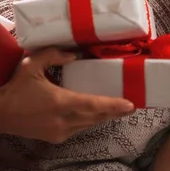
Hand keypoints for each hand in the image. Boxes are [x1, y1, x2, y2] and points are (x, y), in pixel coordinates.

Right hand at [0, 48, 134, 143]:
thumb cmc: (16, 88)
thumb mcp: (33, 64)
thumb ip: (54, 55)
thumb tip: (75, 55)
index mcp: (60, 102)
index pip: (93, 105)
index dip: (113, 105)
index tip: (130, 105)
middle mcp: (62, 120)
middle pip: (95, 117)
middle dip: (114, 112)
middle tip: (131, 107)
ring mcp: (58, 132)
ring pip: (87, 124)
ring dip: (103, 117)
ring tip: (118, 109)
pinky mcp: (54, 137)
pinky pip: (78, 128)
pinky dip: (89, 121)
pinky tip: (95, 115)